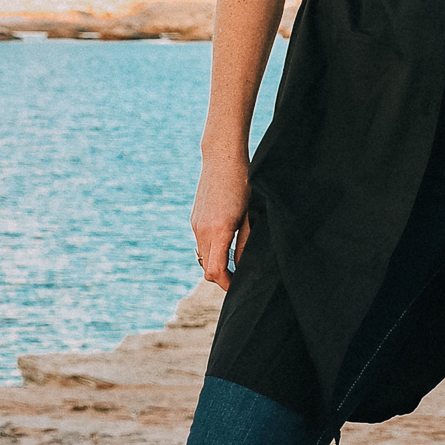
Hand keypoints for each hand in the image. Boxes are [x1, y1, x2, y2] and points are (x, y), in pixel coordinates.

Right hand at [192, 152, 251, 290]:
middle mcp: (202, 230)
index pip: (216, 271)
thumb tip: (243, 266)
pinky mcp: (194, 219)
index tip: (238, 286)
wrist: (222, 158)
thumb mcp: (250, 215)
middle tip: (240, 277)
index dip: (227, 284)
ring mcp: (195, 224)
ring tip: (235, 262)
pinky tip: (226, 243)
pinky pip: (201, 243)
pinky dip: (212, 250)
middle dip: (222, 277)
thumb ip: (245, 243)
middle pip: (207, 268)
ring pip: (203, 256)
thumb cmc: (243, 184)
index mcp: (219, 230)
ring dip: (216, 264)